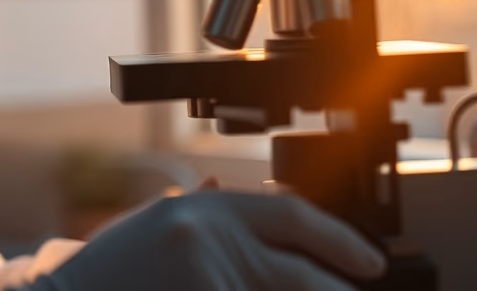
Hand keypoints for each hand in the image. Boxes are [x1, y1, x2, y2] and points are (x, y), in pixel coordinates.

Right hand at [31, 190, 385, 290]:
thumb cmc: (105, 275)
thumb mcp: (157, 227)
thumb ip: (207, 215)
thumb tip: (249, 196)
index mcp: (204, 210)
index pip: (291, 214)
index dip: (340, 240)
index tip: (371, 265)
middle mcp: (208, 240)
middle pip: (302, 277)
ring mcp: (206, 282)